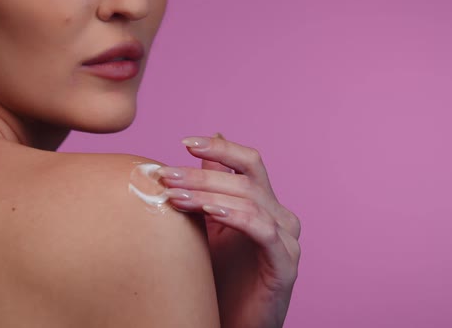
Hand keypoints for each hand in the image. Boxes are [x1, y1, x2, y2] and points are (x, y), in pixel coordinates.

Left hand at [156, 135, 300, 327]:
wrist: (233, 321)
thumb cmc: (219, 276)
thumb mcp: (207, 226)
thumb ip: (207, 189)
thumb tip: (196, 151)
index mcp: (262, 203)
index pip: (248, 162)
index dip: (220, 148)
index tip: (184, 142)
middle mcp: (279, 215)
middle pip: (245, 179)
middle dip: (200, 174)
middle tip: (166, 176)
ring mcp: (285, 239)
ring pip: (251, 200)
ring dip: (208, 194)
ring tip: (175, 196)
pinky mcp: (285, 264)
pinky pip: (263, 230)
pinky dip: (236, 216)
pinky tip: (211, 212)